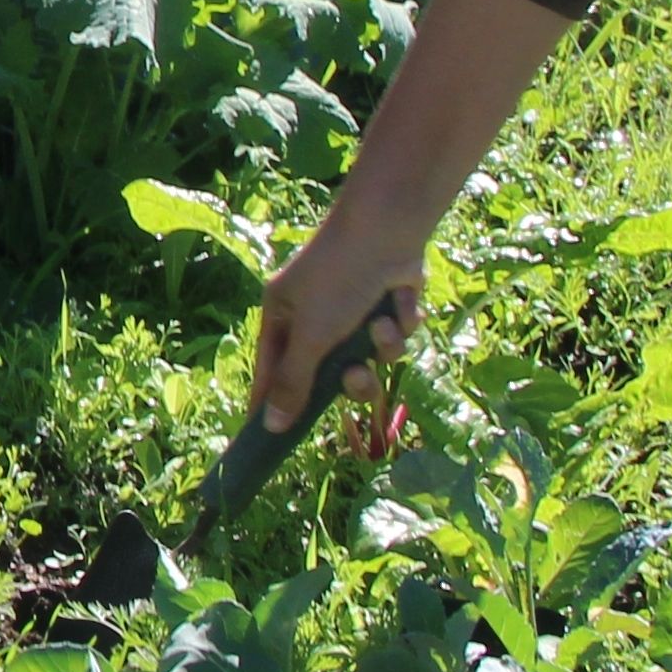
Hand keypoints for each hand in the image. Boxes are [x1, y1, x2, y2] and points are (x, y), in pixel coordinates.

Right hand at [250, 193, 427, 439]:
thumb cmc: (338, 279)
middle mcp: (316, 315)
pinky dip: (400, 322)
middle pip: (328, 375)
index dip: (271, 404)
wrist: (390, 230)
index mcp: (283, 315)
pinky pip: (393, 337)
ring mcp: (353, 312)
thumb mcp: (311, 336)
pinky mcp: (386, 306)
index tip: (270, 440)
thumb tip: (270, 425)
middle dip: (351, 378)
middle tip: (358, 376)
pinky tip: (401, 299)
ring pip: (368, 360)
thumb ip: (293, 383)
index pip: (270, 372)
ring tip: (385, 326)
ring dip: (381, 347)